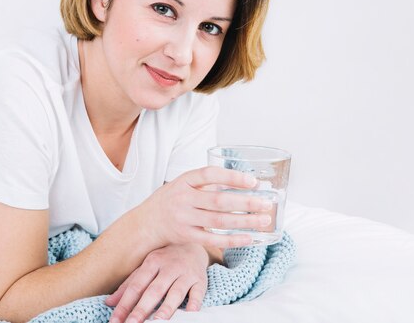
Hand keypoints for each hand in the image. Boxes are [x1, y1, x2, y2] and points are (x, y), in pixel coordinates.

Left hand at [105, 243, 208, 322]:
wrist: (194, 245)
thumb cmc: (166, 259)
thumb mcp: (147, 267)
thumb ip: (129, 285)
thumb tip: (108, 302)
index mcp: (153, 262)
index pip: (136, 286)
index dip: (125, 304)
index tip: (115, 321)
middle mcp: (169, 266)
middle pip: (154, 290)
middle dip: (142, 308)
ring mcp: (186, 273)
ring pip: (176, 291)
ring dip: (167, 307)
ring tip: (158, 321)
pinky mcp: (200, 279)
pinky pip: (198, 292)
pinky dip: (194, 303)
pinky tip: (189, 313)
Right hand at [139, 166, 273, 248]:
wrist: (146, 223)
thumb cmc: (173, 199)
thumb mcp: (185, 184)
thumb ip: (209, 183)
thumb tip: (246, 183)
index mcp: (184, 180)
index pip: (210, 174)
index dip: (232, 177)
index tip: (253, 182)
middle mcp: (183, 198)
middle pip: (218, 200)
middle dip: (245, 202)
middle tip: (266, 203)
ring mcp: (183, 218)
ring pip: (218, 221)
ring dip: (244, 221)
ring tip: (264, 220)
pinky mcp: (185, 236)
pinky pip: (212, 239)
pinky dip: (232, 239)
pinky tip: (249, 238)